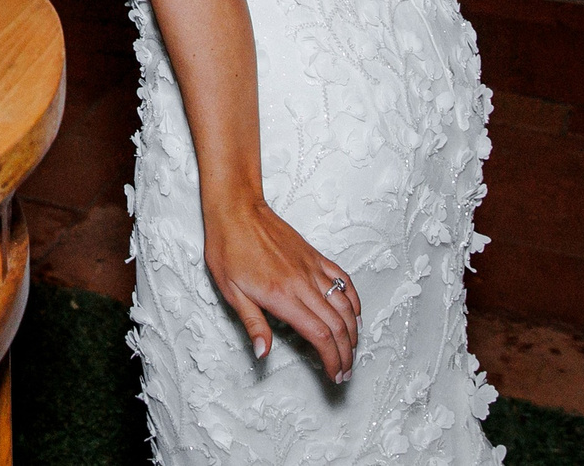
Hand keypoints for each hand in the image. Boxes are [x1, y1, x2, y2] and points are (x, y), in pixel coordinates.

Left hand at [203, 198, 360, 382]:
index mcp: (282, 296)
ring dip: (353, 331)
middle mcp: (303, 283)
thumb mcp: (231, 291)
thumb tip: (263, 353)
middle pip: (337, 325)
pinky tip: (355, 313)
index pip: (319, 336)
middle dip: (346, 353)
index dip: (332, 359)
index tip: (335, 373)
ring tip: (352, 350)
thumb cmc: (228, 248)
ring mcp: (312, 269)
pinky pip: (343, 280)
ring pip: (345, 305)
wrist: (236, 210)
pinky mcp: (315, 256)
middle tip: (345, 371)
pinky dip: (353, 300)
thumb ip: (253, 324)